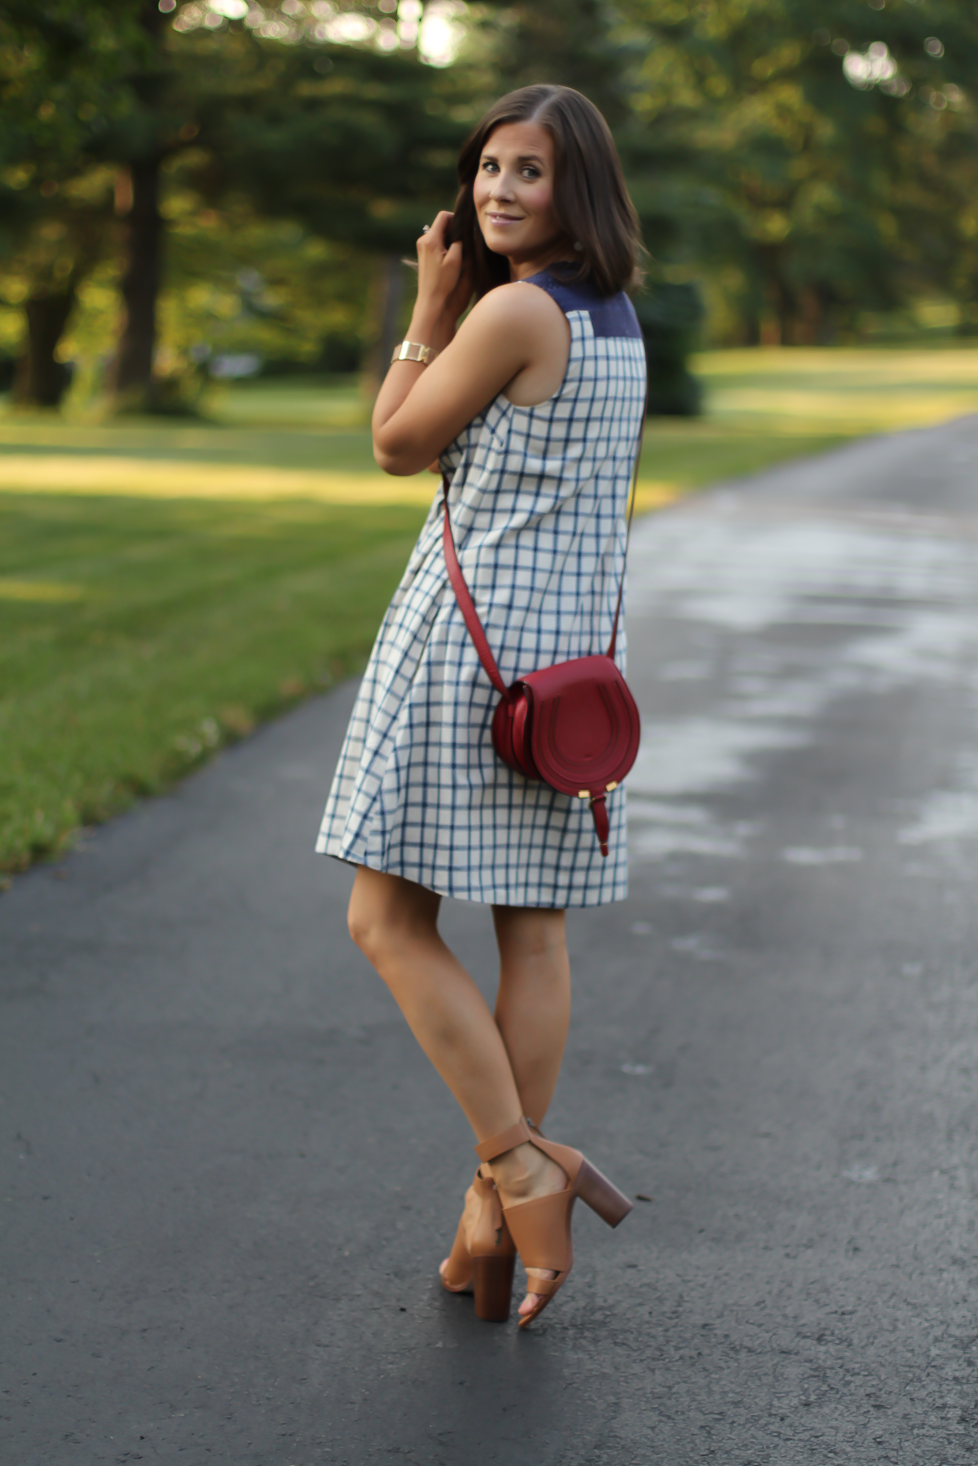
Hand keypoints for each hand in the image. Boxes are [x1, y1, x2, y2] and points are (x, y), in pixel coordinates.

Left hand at [415, 211, 468, 328]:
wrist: (431, 300)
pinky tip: (451, 257)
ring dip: (450, 238)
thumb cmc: (444, 282)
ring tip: (458, 251)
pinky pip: (436, 242)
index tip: (465, 231)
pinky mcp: (423, 254)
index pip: (443, 216)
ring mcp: (422, 247)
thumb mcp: (456, 260)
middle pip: (441, 224)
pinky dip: (445, 245)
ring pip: (439, 233)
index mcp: (430, 239)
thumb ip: (459, 242)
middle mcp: (423, 240)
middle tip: (464, 242)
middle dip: (454, 229)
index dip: (456, 219)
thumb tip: (463, 231)